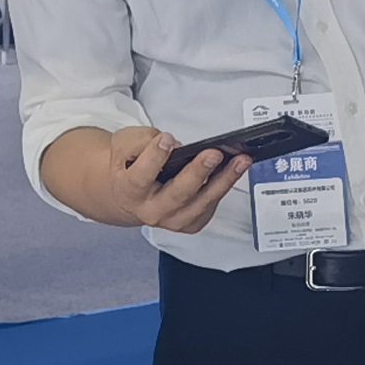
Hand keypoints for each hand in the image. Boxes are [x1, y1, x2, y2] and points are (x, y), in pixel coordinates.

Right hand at [66, 127, 245, 234]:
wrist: (128, 195)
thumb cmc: (129, 167)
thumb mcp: (124, 145)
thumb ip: (144, 142)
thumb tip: (176, 146)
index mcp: (129, 192)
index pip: (141, 176)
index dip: (154, 158)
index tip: (167, 140)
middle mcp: (151, 211)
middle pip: (177, 194)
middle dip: (198, 172)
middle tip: (213, 154)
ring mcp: (172, 221)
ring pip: (201, 203)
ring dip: (224, 180)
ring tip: (240, 160)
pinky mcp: (190, 224)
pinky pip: (210, 207)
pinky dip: (224, 188)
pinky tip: (236, 171)